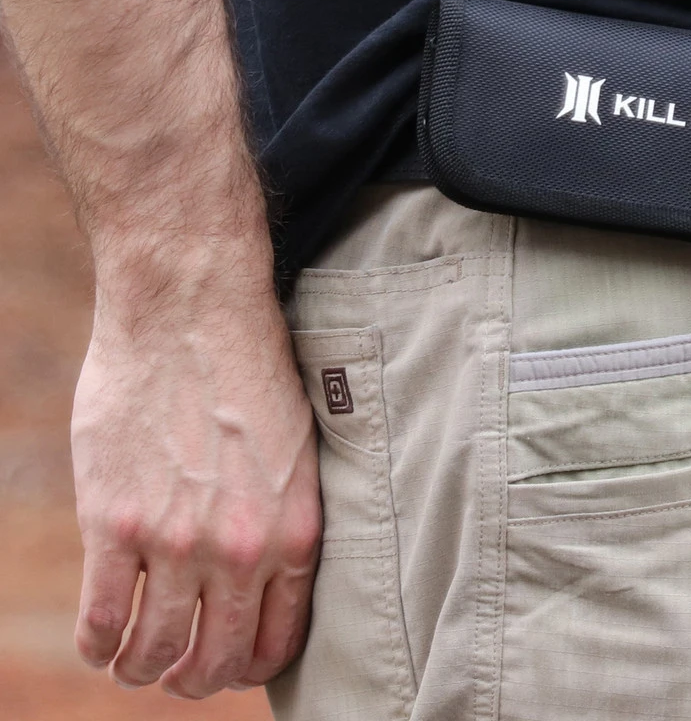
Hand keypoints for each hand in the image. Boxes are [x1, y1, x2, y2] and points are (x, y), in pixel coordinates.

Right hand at [71, 253, 320, 698]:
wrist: (194, 308)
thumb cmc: (250, 365)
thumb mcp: (295, 449)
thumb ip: (281, 516)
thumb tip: (265, 571)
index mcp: (295, 530)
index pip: (276, 642)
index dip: (248, 665)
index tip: (229, 661)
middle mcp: (242, 548)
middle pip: (214, 664)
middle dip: (195, 679)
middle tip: (178, 670)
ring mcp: (176, 542)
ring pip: (153, 654)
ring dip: (141, 668)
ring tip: (135, 658)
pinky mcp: (115, 524)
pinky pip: (100, 621)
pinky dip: (97, 644)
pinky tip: (100, 638)